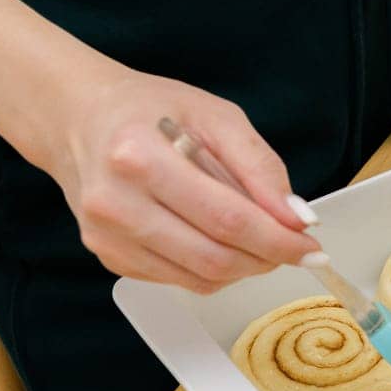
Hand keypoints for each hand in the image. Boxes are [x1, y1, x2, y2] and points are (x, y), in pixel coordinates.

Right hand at [39, 68, 318, 292]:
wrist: (79, 120)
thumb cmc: (150, 110)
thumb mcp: (215, 116)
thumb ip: (260, 166)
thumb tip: (297, 217)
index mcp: (140, 157)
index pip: (227, 218)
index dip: (278, 240)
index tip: (311, 245)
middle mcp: (116, 203)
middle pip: (214, 257)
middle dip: (267, 258)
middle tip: (294, 247)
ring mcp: (107, 236)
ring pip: (199, 277)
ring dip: (243, 267)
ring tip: (259, 240)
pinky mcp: (107, 256)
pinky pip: (178, 279)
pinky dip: (212, 269)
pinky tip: (219, 240)